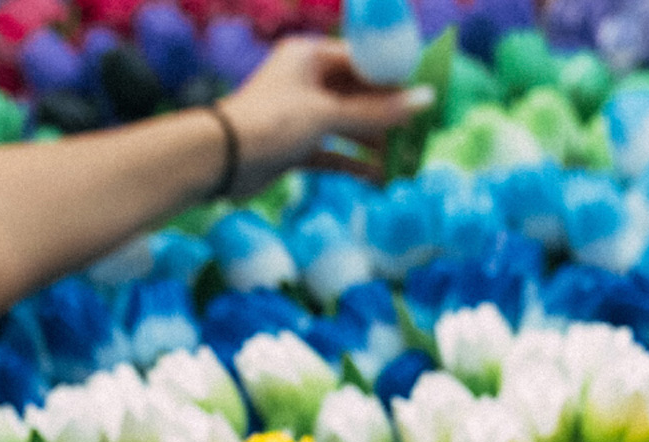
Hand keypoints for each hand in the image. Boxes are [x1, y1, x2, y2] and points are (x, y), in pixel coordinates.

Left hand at [218, 37, 433, 195]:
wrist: (220, 160)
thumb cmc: (272, 123)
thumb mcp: (328, 114)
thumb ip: (378, 111)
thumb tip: (428, 99)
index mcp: (311, 57)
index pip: (363, 62)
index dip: (395, 80)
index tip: (425, 96)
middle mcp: (306, 82)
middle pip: (359, 96)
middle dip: (388, 117)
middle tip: (421, 134)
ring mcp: (301, 116)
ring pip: (347, 126)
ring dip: (374, 144)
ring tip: (405, 161)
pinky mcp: (295, 147)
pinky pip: (333, 152)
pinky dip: (353, 164)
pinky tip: (379, 178)